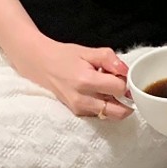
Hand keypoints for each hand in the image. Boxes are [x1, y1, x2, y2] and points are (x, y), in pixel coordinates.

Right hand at [9, 35, 132, 119]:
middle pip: (119, 111)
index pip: (119, 88)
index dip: (126, 81)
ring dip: (116, 104)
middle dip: (126, 100)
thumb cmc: (64, 56)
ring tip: (108, 89)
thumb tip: (125, 71)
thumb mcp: (88, 51)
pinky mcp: (77, 114)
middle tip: (122, 87)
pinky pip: (100, 115)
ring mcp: (79, 109)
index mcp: (86, 81)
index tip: (121, 75)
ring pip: (111, 116)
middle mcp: (82, 99)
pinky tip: (99, 94)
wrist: (41, 65)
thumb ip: (109, 59)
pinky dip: (106, 107)